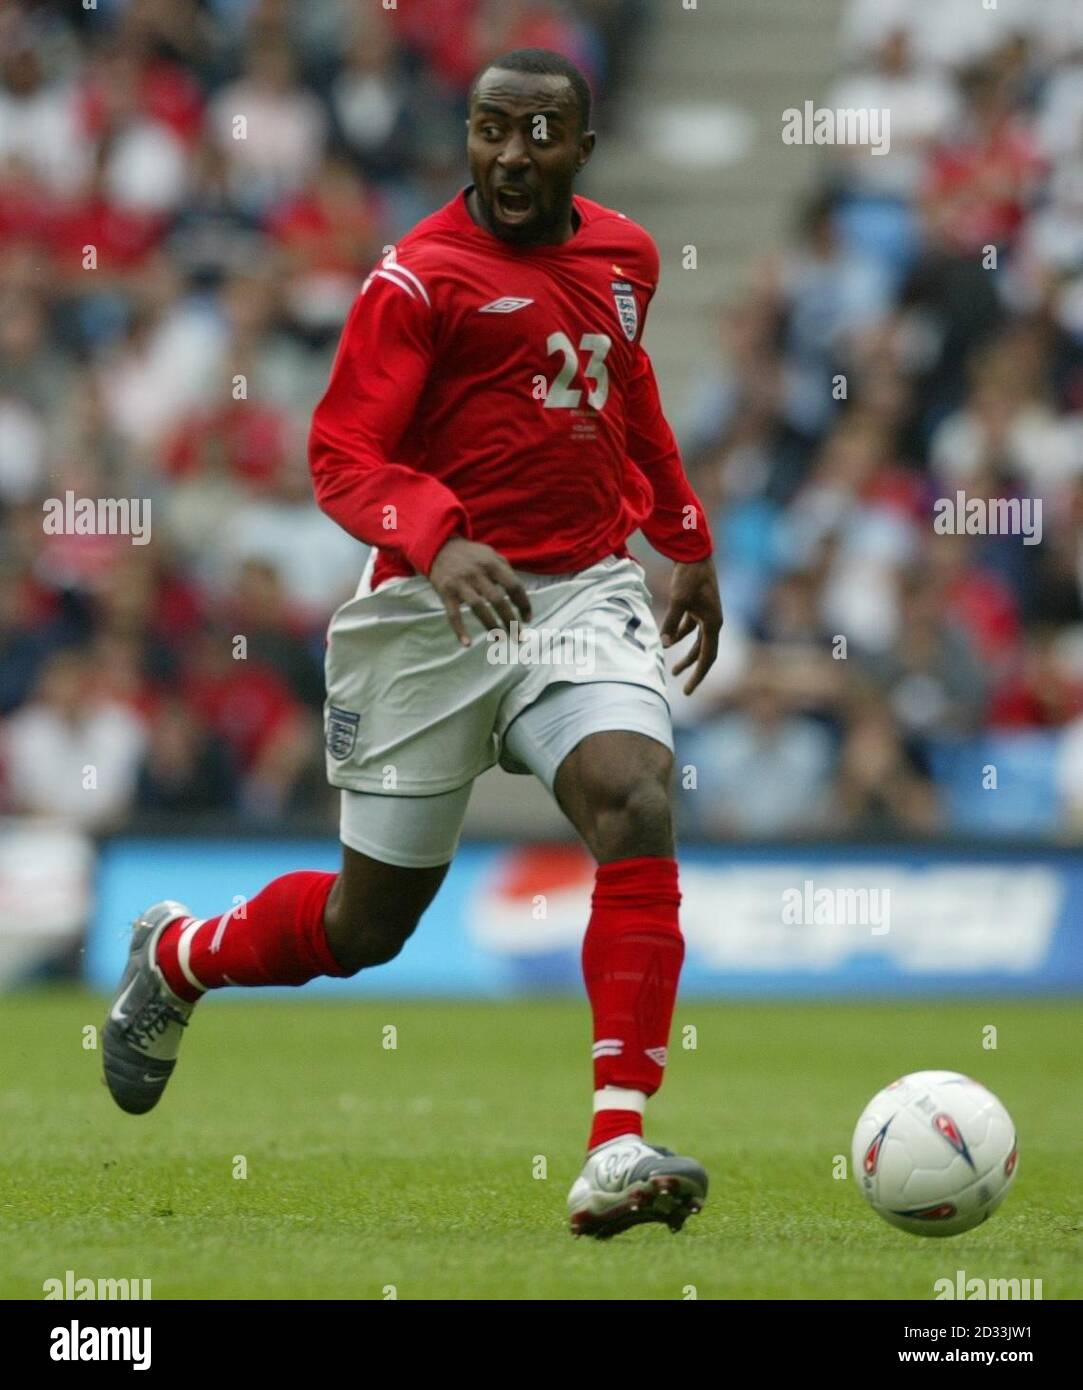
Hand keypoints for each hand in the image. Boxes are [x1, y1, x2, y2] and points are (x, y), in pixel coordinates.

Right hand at [428, 537, 532, 646]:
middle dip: (510, 621)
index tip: (528, 619)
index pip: (514, 586)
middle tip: (519, 637)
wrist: (438, 547)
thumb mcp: (491, 555)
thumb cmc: (471, 555)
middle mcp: (477, 573)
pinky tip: (467, 644)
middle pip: (498, 600)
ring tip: (500, 639)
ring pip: (478, 608)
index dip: (523, 604)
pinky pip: (453, 614)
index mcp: (492, 563)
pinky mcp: (445, 592)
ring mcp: (460, 583)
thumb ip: (506, 571)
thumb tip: (521, 596)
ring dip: (491, 626)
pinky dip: (459, 630)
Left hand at [660, 558, 722, 694]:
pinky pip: (691, 628)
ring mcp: (706, 613)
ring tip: (674, 670)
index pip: (707, 657)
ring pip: (697, 642)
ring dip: (687, 655)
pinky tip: (668, 641)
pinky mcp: (698, 606)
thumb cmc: (688, 576)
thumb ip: (671, 623)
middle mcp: (713, 621)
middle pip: (705, 653)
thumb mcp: (678, 600)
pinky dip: (680, 636)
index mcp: (713, 623)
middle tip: (685, 689)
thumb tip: (664, 645)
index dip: (698, 675)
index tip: (689, 691)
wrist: (695, 553)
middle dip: (694, 670)